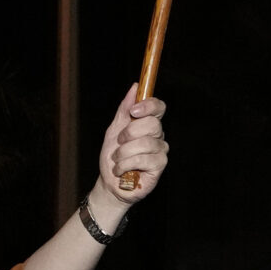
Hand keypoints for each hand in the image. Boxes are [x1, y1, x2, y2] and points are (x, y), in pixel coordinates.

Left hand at [95, 85, 168, 201]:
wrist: (109, 182)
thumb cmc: (113, 156)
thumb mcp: (114, 129)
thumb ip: (124, 109)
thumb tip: (135, 87)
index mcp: (148, 124)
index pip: (159, 107)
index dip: (149, 105)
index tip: (134, 110)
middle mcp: (158, 136)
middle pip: (152, 123)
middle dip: (128, 132)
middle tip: (119, 142)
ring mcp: (160, 151)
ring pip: (145, 143)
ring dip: (123, 152)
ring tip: (117, 160)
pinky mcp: (159, 166)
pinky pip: (143, 159)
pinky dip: (125, 164)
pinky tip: (121, 170)